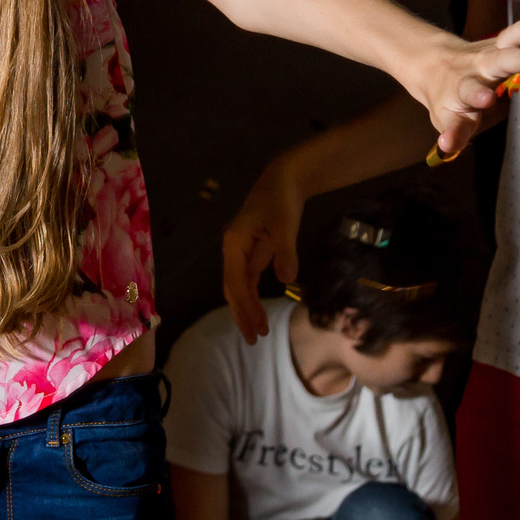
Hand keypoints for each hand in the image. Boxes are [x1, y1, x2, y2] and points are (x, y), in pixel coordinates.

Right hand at [222, 152, 312, 342]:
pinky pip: (247, 281)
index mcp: (234, 243)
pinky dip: (252, 298)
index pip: (237, 281)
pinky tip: (259, 314)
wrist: (283, 180)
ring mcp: (240, 252)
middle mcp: (232, 250)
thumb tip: (287, 279)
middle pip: (231, 288)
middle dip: (241, 314)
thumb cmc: (282, 199)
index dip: (246, 305)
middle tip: (254, 339)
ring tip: (257, 333)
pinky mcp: (251, 253)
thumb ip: (285, 251)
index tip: (258, 325)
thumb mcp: (285, 224)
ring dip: (245, 309)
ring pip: (237, 287)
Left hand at [416, 0, 519, 155]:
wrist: (436, 65)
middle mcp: (482, 65)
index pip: (471, 92)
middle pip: (499, 60)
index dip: (477, 96)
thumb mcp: (446, 119)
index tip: (486, 100)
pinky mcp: (513, 39)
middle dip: (517, 59)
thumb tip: (446, 148)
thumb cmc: (447, 98)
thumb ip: (451, 133)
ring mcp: (498, 49)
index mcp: (464, 86)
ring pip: (515, 35)